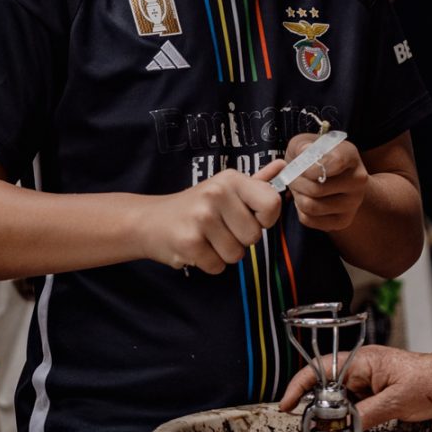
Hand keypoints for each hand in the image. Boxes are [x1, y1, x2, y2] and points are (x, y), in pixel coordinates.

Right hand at [139, 161, 284, 272]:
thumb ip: (256, 181)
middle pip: (254, 236)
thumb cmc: (194, 206)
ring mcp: (201, 218)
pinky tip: (195, 248)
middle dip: (240, 240)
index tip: (250, 218)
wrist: (148, 220)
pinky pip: (218, 267)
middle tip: (219, 229)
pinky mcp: (188, 242)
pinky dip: (208, 263)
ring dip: (224, 254)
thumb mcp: (224, 187)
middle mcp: (216, 194)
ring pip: (236, 255)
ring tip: (206, 238)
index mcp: (231, 179)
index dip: (266, 219)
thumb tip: (283, 165)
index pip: (272, 203)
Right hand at [279, 344, 431, 429]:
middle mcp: (361, 368)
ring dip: (332, 414)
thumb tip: (343, 427)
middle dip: (315, 407)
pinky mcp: (375, 390)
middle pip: (325, 386)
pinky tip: (346, 430)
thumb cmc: (431, 382)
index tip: (286, 406)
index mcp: (362, 361)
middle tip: (311, 430)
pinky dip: (347, 417)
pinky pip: (353, 403)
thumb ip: (366, 415)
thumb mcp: (396, 402)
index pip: (320, 369)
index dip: (298, 387)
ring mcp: (368, 379)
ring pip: (338, 397)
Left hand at [282, 131, 367, 231]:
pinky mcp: (343, 220)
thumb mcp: (307, 142)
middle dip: (295, 182)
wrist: (335, 175)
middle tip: (292, 176)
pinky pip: (310, 220)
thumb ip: (302, 145)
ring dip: (297, 196)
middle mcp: (358, 181)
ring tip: (298, 187)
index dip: (309, 166)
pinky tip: (306, 199)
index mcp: (351, 156)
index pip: (333, 164)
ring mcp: (353, 203)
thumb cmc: (317, 156)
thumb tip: (303, 153)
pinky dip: (300, 210)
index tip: (301, 163)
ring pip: (311, 206)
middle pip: (315, 189)